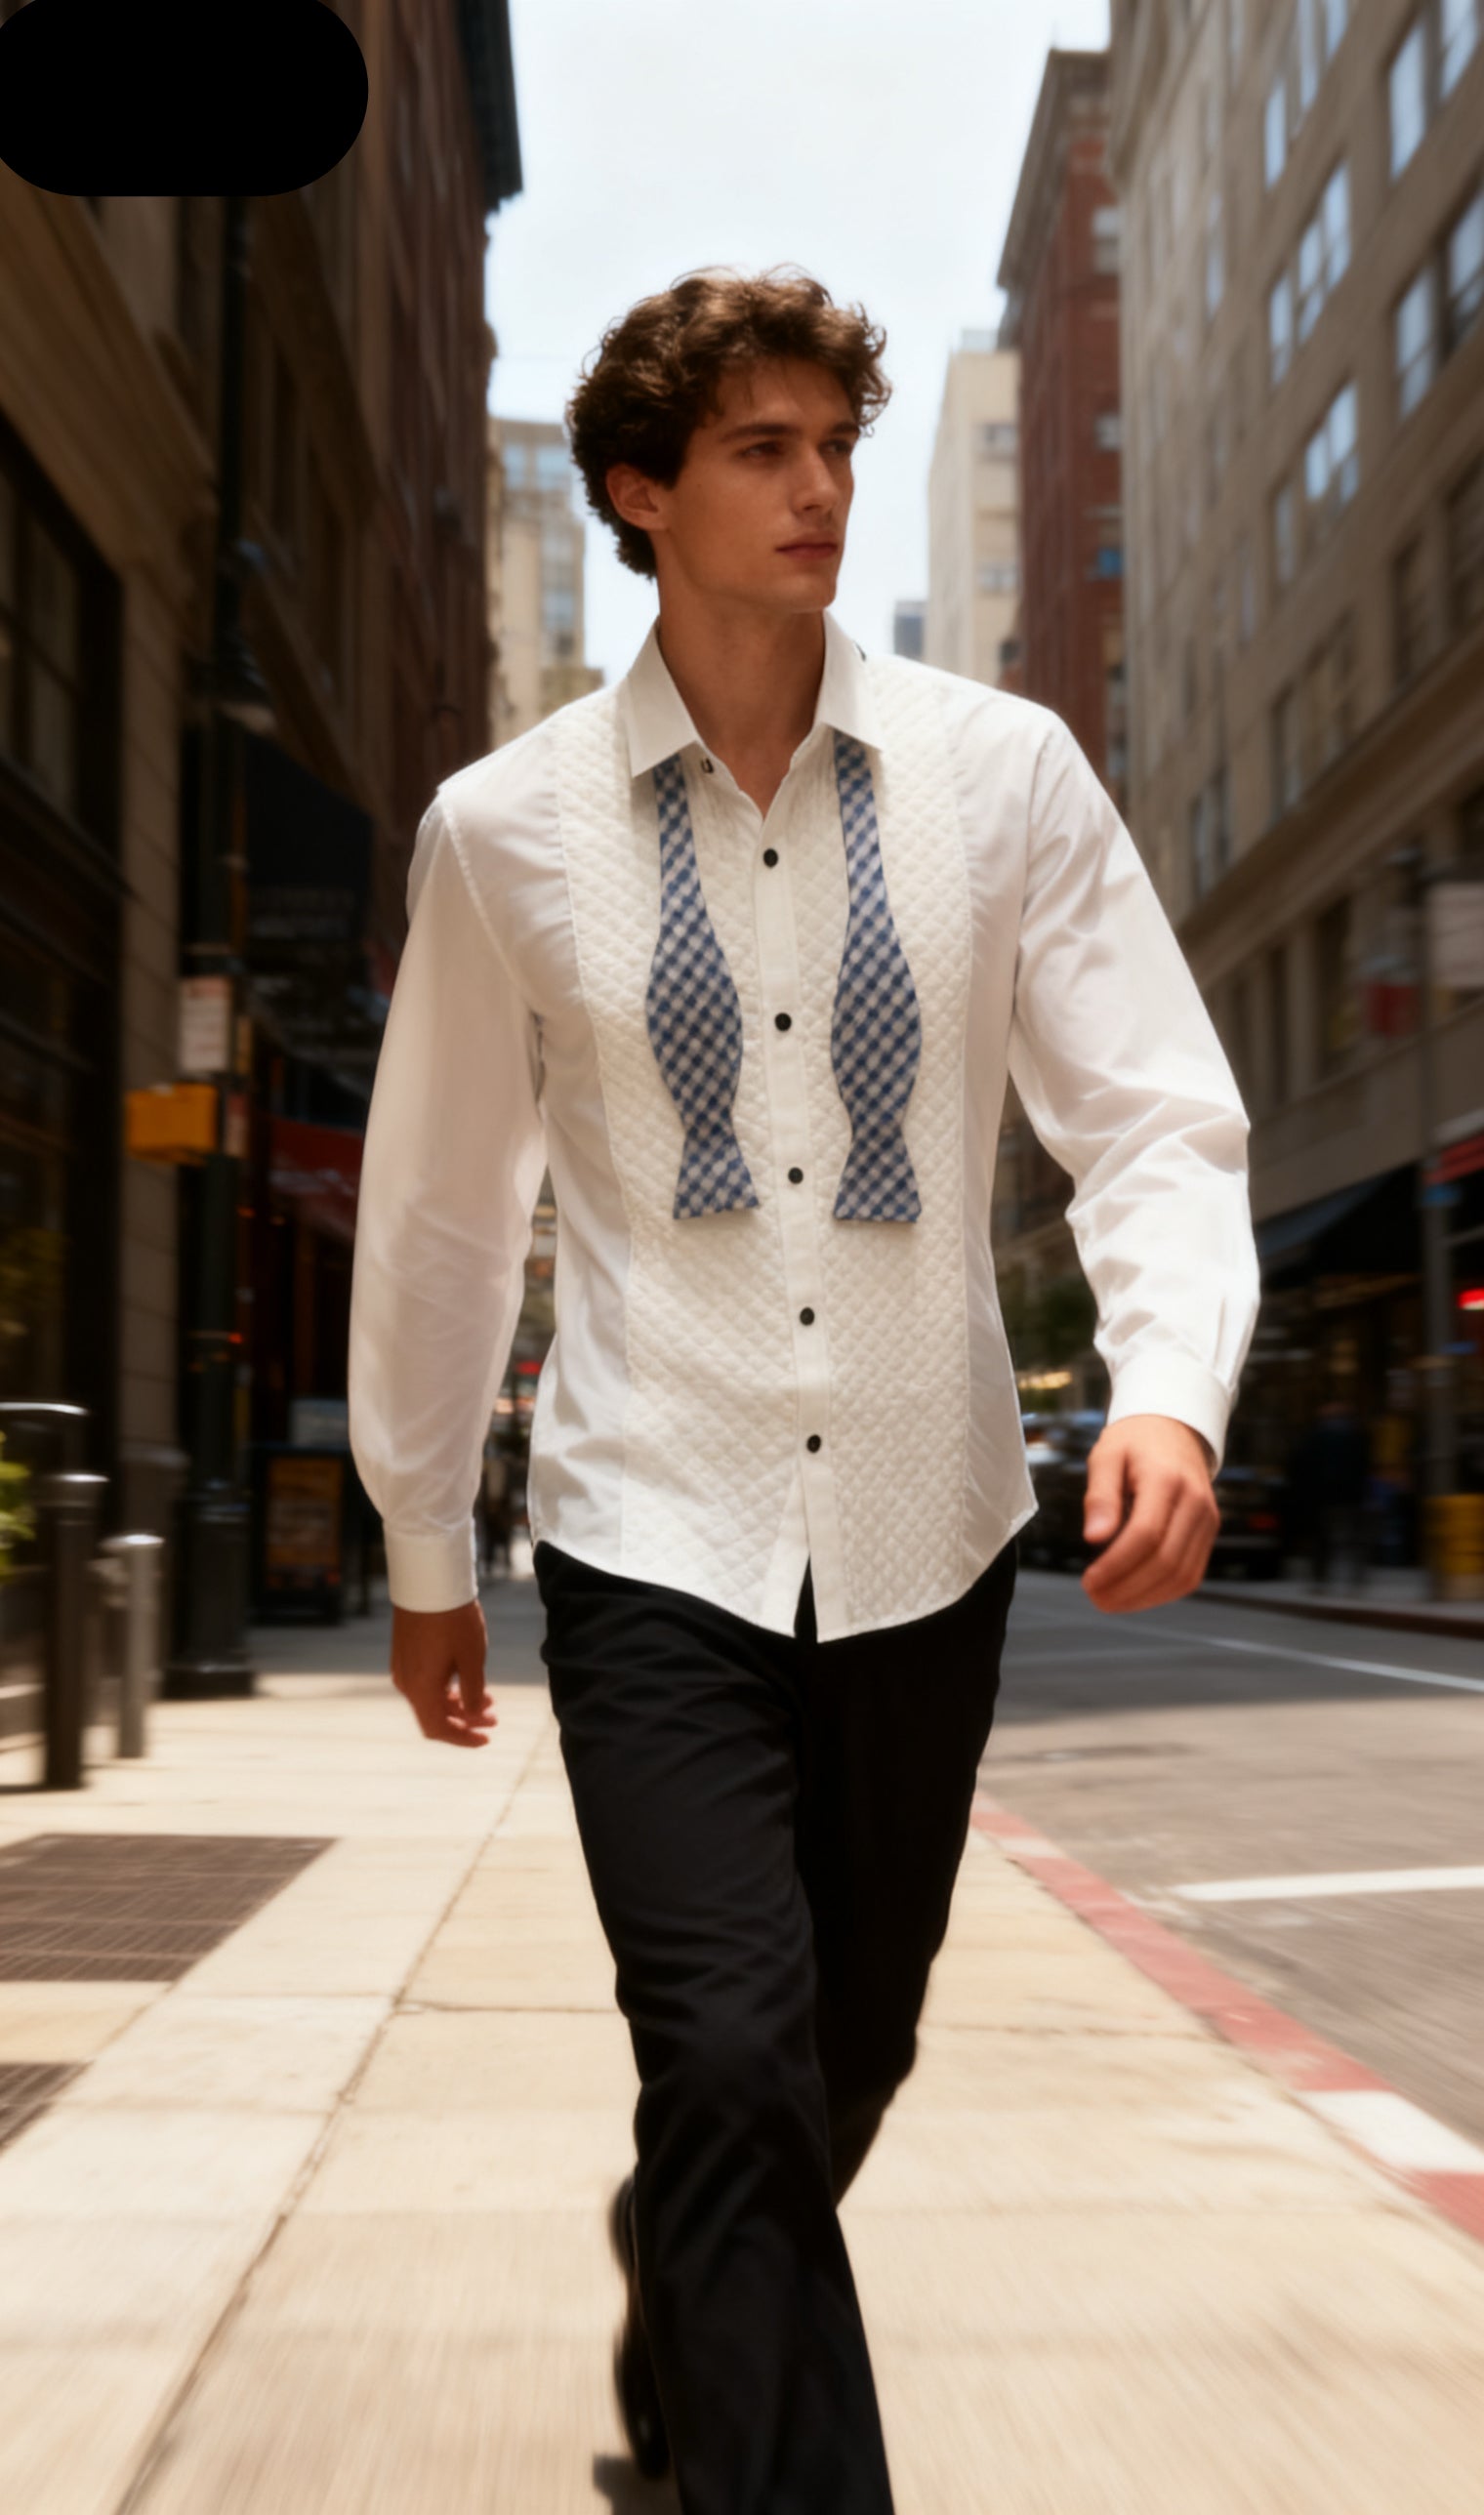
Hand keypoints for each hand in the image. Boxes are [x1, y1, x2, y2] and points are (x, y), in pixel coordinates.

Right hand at [390, 1598, 496, 1746]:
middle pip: (434, 1715)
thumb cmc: (454, 1619)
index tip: (486, 1738)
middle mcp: (406, 1682)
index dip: (463, 1738)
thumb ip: (474, 1692)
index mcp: (420, 1689)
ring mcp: (402, 1667)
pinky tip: (467, 1680)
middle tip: (494, 1717)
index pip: (438, 1729)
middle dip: (466, 1720)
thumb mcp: (472, 1658)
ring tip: (488, 1698)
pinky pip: (424, 1682)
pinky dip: (446, 1688)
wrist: (429, 1581)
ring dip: (459, 1703)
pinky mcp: (404, 1653)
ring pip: (430, 1698)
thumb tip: (475, 1715)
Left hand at [1080, 1416, 1218, 1613]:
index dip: (1116, 1565)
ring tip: (1110, 1600)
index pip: (1145, 1535)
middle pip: (1166, 1561)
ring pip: (1182, 1575)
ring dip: (1144, 1597)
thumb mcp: (1107, 1455)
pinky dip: (1162, 1592)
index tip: (1089, 1580)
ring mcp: (1207, 1520)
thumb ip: (1100, 1496)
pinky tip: (1134, 1593)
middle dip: (1127, 1588)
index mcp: (1166, 1479)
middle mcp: (1195, 1502)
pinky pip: (1191, 1574)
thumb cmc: (1136, 1442)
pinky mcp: (1208, 1533)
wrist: (1174, 1429)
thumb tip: (1094, 1538)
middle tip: (1095, 1596)